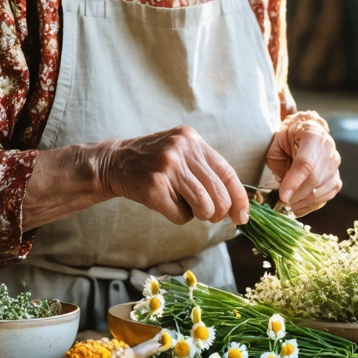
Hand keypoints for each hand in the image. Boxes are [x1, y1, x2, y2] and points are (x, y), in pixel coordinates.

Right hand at [93, 126, 249, 226]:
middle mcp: (181, 150)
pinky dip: (178, 216)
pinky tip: (167, 204)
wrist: (114, 163)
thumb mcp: (180, 152)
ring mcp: (167, 167)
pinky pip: (181, 214)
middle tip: (210, 215)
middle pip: (218, 193)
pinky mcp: (154, 187)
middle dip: (219, 211)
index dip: (239, 197)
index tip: (243, 215)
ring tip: (189, 208)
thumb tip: (234, 201)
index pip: (227, 172)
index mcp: (192, 140)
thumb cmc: (153, 162)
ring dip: (199, 215)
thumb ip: (205, 168)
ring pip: (203, 206)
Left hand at [265, 111, 340, 216]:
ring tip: (287, 205)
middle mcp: (328, 150)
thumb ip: (277, 164)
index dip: (294, 181)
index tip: (283, 196)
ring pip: (321, 191)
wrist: (307, 129)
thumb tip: (284, 189)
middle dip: (296, 195)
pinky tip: (298, 205)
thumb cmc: (289, 136)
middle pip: (314, 180)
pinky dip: (310, 205)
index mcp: (312, 136)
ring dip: (302, 202)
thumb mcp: (276, 144)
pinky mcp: (336, 178)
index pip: (306, 163)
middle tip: (280, 202)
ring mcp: (335, 165)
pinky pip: (326, 197)